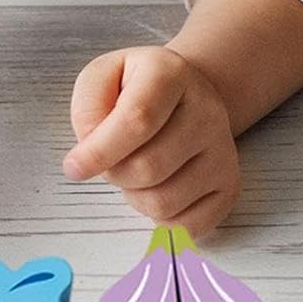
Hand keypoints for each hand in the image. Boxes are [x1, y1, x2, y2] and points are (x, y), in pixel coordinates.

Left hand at [64, 44, 241, 236]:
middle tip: (113, 160)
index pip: (136, 121)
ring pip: (162, 203)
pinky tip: (157, 189)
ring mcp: (223, 152)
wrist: (184, 98)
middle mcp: (207, 112)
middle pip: (146, 168)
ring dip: (134, 196)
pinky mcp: (229, 186)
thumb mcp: (102, 79)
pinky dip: (159, 218)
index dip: (98, 152)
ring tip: (136, 171)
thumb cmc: (135, 92)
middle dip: (115, 173)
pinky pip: (184, 226)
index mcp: (171, 75)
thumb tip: (87, 156)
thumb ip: (87, 109)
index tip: (73, 168)